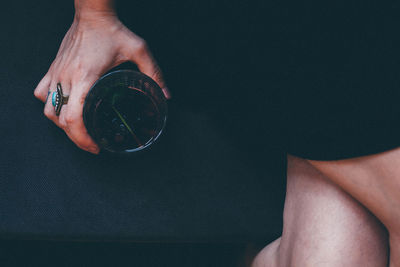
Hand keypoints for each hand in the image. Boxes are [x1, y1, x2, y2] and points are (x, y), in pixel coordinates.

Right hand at [34, 12, 169, 153]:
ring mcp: (57, 74)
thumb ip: (154, 73)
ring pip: (48, 109)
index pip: (74, 118)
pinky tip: (63, 108)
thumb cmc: (113, 31)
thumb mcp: (139, 50)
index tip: (96, 146)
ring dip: (62, 124)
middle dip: (76, 138)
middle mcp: (67, 78)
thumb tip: (165, 94)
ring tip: (78, 130)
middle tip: (93, 144)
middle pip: (61, 120)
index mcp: (86, 78)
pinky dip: (50, 105)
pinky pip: (42, 93)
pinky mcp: (53, 69)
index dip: (82, 138)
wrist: (92, 14)